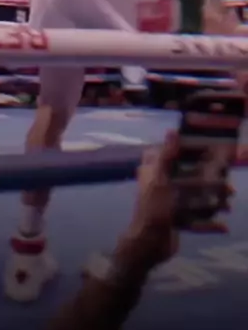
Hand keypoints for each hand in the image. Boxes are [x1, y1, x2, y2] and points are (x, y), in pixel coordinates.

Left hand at [120, 131, 233, 272]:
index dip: (180, 148)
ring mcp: (168, 203)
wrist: (148, 245)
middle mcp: (159, 185)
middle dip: (205, 176)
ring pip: (192, 197)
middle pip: (184, 175)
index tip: (202, 147)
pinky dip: (208, 223)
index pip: (165, 153)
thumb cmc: (153, 208)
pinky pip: (195, 219)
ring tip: (229, 202)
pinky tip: (223, 226)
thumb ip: (166, 156)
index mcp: (152, 172)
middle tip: (224, 178)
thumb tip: (172, 131)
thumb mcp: (160, 179)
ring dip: (211, 199)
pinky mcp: (175, 220)